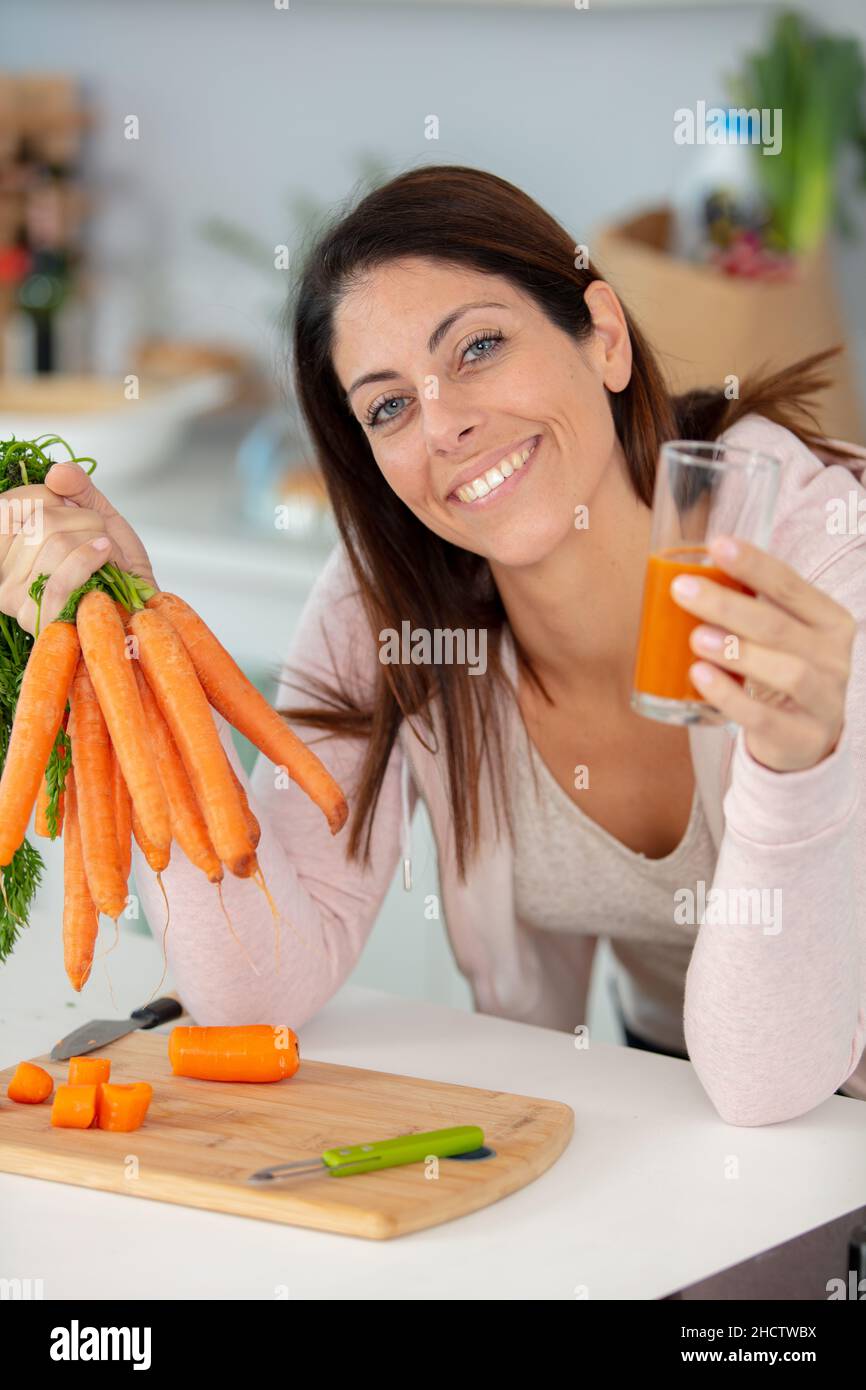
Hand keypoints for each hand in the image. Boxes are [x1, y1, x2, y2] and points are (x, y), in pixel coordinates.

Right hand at [0, 461, 157, 635]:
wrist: (141, 607)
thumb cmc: (116, 567)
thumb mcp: (97, 515)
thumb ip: (77, 487)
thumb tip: (57, 472)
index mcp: (7, 551)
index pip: (7, 506)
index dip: (49, 495)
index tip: (74, 507)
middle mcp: (4, 577)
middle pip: (39, 522)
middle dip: (85, 520)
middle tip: (101, 537)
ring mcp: (18, 602)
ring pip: (54, 544)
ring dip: (96, 541)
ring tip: (107, 554)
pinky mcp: (41, 621)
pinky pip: (60, 580)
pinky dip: (92, 559)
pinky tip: (107, 559)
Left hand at [669, 535, 856, 772]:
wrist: (803, 740)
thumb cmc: (780, 674)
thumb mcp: (779, 638)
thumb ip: (750, 608)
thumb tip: (689, 573)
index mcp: (828, 621)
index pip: (791, 586)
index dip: (754, 564)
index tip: (717, 544)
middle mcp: (833, 657)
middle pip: (779, 625)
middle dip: (728, 605)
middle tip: (683, 590)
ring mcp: (823, 699)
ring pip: (786, 671)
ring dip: (737, 651)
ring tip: (696, 638)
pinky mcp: (801, 736)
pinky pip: (764, 717)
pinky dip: (730, 696)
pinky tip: (701, 677)